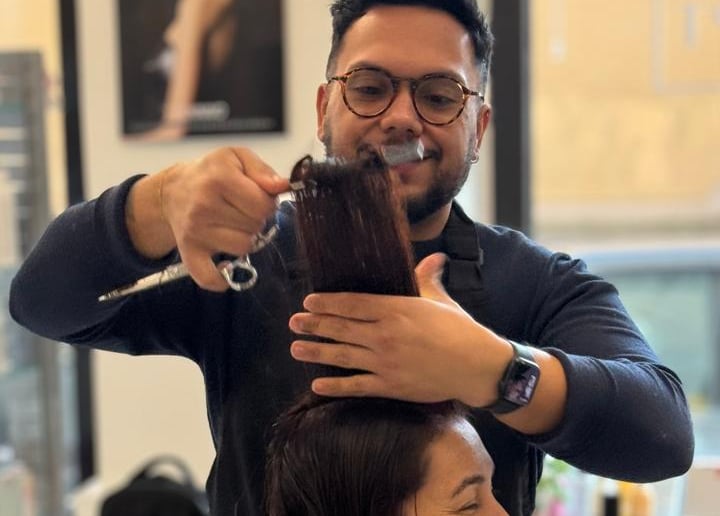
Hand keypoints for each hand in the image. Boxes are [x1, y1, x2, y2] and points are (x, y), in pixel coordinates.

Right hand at [127, 147, 288, 290]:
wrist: (174, 190)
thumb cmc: (211, 173)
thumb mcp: (237, 157)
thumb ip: (262, 170)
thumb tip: (281, 186)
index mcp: (219, 179)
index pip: (264, 205)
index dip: (267, 203)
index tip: (257, 197)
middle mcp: (204, 206)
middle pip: (255, 226)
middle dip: (255, 219)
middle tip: (241, 209)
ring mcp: (195, 231)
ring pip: (243, 248)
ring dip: (243, 239)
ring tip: (232, 225)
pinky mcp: (188, 252)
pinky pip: (208, 277)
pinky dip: (220, 279)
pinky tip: (225, 267)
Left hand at [288, 253, 513, 405]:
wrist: (476, 366)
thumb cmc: (460, 330)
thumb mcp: (440, 300)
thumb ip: (427, 278)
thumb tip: (434, 256)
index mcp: (395, 309)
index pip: (352, 304)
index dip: (327, 303)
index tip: (308, 302)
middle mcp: (385, 334)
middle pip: (340, 328)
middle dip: (314, 324)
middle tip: (293, 322)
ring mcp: (385, 362)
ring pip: (342, 355)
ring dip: (316, 351)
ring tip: (295, 348)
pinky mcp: (390, 385)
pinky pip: (356, 386)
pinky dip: (335, 386)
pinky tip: (317, 385)